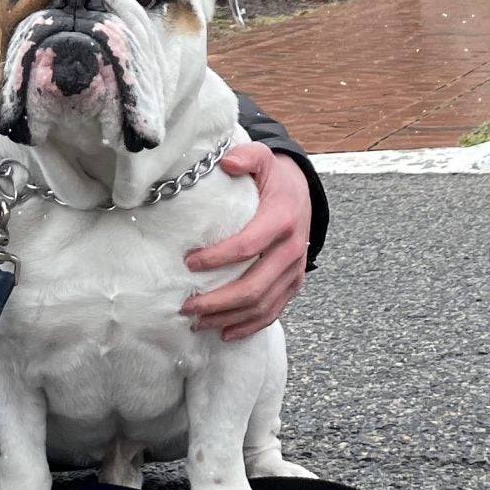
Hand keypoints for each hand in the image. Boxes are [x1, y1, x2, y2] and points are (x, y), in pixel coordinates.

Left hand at [181, 143, 311, 340]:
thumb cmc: (274, 177)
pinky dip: (249, 325)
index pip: (247, 246)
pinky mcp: (293, 283)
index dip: (217, 258)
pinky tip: (225, 332)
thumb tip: (226, 163)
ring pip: (262, 305)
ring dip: (228, 317)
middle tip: (186, 305)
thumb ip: (246, 157)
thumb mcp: (263, 158)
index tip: (189, 264)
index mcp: (281, 219)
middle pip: (253, 286)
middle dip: (217, 301)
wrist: (304, 191)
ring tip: (197, 322)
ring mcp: (294, 270)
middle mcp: (291, 249)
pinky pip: (274, 310)